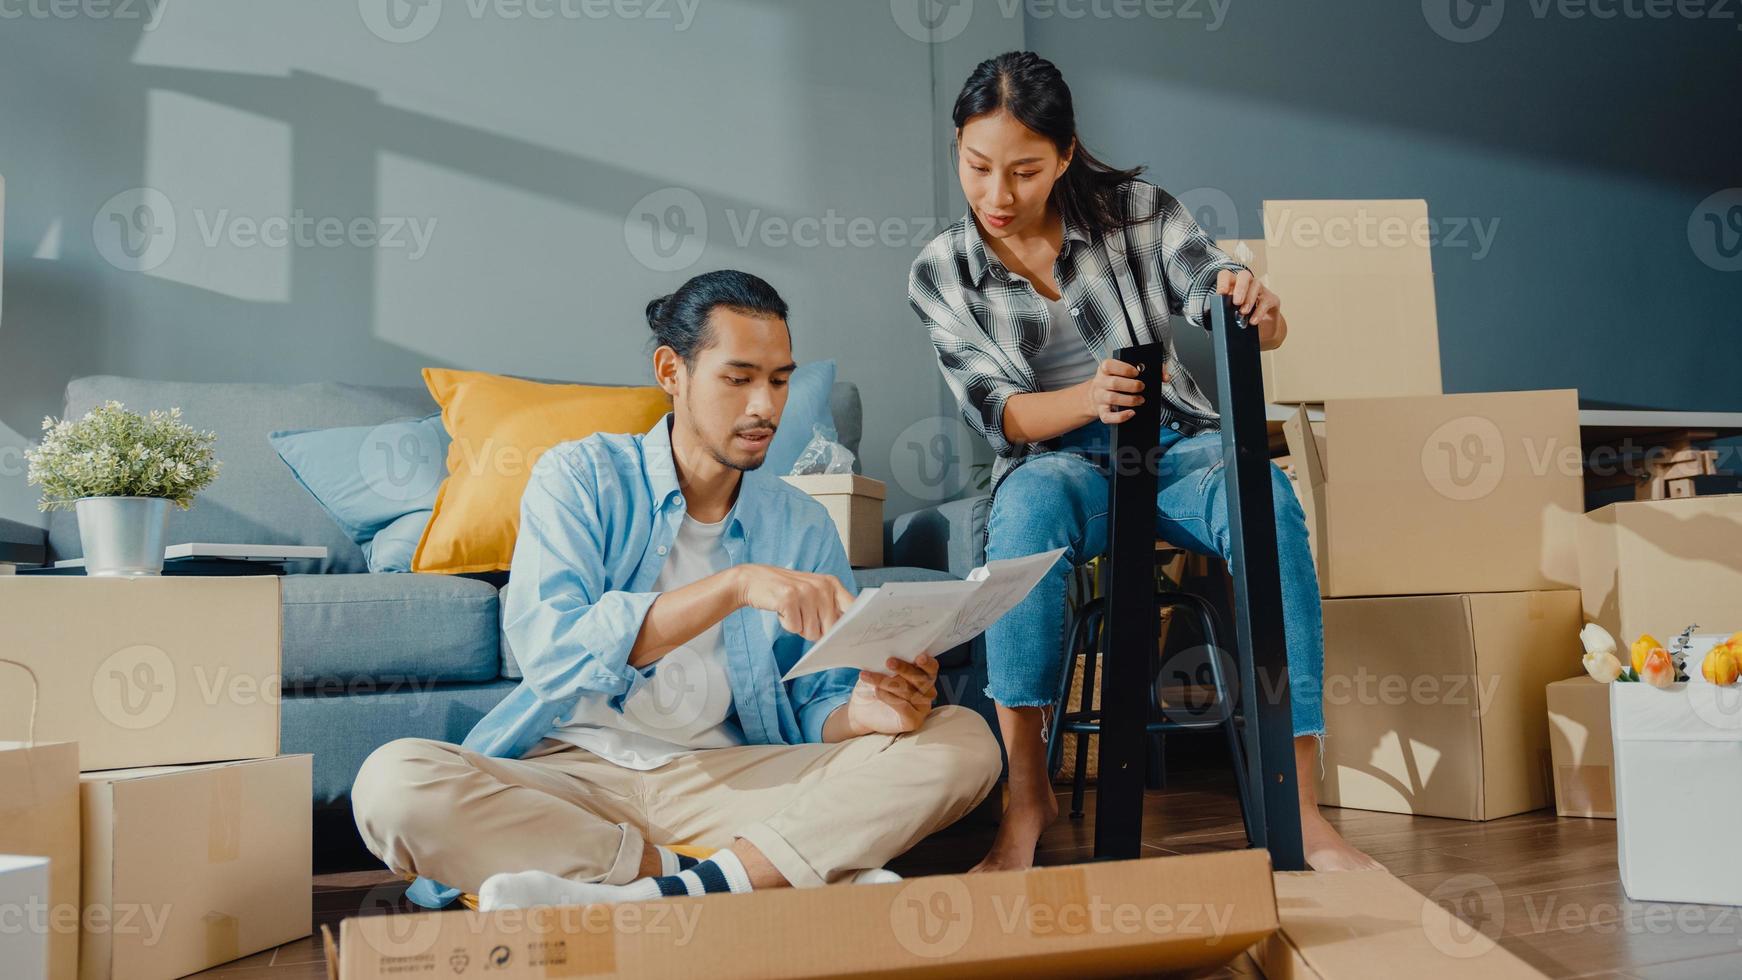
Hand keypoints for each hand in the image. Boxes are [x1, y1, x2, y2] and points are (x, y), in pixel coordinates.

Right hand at [734, 565, 854, 640]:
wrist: (753, 580)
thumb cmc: (786, 591)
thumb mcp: (813, 592)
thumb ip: (830, 607)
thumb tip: (844, 633)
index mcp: (831, 584)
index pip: (852, 608)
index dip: (851, 625)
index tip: (848, 636)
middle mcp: (821, 586)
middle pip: (829, 629)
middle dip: (815, 630)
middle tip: (802, 615)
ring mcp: (805, 591)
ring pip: (811, 632)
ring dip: (799, 626)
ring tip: (791, 609)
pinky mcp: (789, 598)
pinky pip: (794, 628)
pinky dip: (786, 624)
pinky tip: (782, 609)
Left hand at [845, 653, 938, 735]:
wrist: (862, 709)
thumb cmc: (875, 685)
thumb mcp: (881, 671)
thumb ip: (890, 663)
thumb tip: (887, 652)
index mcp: (924, 676)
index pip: (932, 668)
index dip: (927, 663)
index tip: (919, 658)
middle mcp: (928, 692)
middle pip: (920, 679)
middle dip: (904, 669)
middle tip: (889, 662)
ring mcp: (922, 707)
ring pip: (907, 691)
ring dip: (886, 682)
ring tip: (867, 676)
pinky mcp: (914, 721)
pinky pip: (904, 707)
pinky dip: (889, 698)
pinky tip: (877, 691)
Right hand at [1082, 358, 1158, 425]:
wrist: (1097, 395)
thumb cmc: (1117, 381)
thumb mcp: (1125, 371)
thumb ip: (1147, 369)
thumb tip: (1165, 376)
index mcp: (1105, 369)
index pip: (1110, 365)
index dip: (1124, 369)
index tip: (1137, 372)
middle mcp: (1100, 383)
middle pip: (1114, 383)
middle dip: (1132, 385)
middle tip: (1142, 387)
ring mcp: (1100, 398)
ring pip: (1113, 398)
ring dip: (1130, 400)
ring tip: (1141, 400)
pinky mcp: (1102, 412)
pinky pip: (1108, 416)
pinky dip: (1121, 417)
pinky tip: (1132, 413)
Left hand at [1215, 269, 1286, 350]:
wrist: (1263, 330)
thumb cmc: (1243, 320)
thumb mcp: (1230, 316)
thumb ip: (1222, 311)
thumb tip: (1212, 313)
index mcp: (1233, 285)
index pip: (1226, 275)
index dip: (1223, 282)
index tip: (1221, 293)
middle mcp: (1248, 284)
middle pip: (1244, 275)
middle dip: (1240, 288)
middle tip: (1236, 302)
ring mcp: (1261, 290)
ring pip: (1256, 285)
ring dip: (1249, 299)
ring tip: (1243, 312)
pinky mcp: (1272, 300)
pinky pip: (1266, 301)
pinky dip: (1259, 311)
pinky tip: (1253, 321)